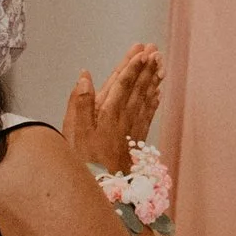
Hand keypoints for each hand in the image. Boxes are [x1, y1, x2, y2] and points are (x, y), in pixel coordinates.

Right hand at [63, 44, 162, 170]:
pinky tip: (158, 91)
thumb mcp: (75, 130)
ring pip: (145, 97)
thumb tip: (85, 77)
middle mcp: (124, 116)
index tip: (141, 52)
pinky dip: (154, 100)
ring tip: (160, 63)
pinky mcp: (137, 137)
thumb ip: (80, 102)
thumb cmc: (85, 158)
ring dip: (153, 79)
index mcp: (108, 112)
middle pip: (137, 87)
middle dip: (146, 67)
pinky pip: (149, 113)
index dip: (132, 66)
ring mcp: (133, 126)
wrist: (104, 185)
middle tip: (155, 50)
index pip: (122, 83)